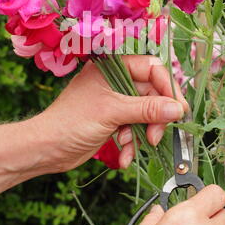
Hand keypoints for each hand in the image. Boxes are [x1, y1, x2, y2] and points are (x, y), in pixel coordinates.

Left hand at [39, 55, 187, 171]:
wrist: (46, 148)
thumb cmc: (73, 122)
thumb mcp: (113, 112)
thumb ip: (147, 109)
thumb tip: (178, 109)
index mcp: (113, 67)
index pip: (152, 69)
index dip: (168, 88)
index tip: (179, 110)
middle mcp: (115, 81)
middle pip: (151, 93)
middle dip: (155, 117)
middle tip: (156, 136)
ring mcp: (114, 101)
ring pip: (144, 113)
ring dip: (143, 133)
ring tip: (135, 147)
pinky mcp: (112, 120)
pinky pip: (133, 127)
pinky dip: (132, 142)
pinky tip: (124, 156)